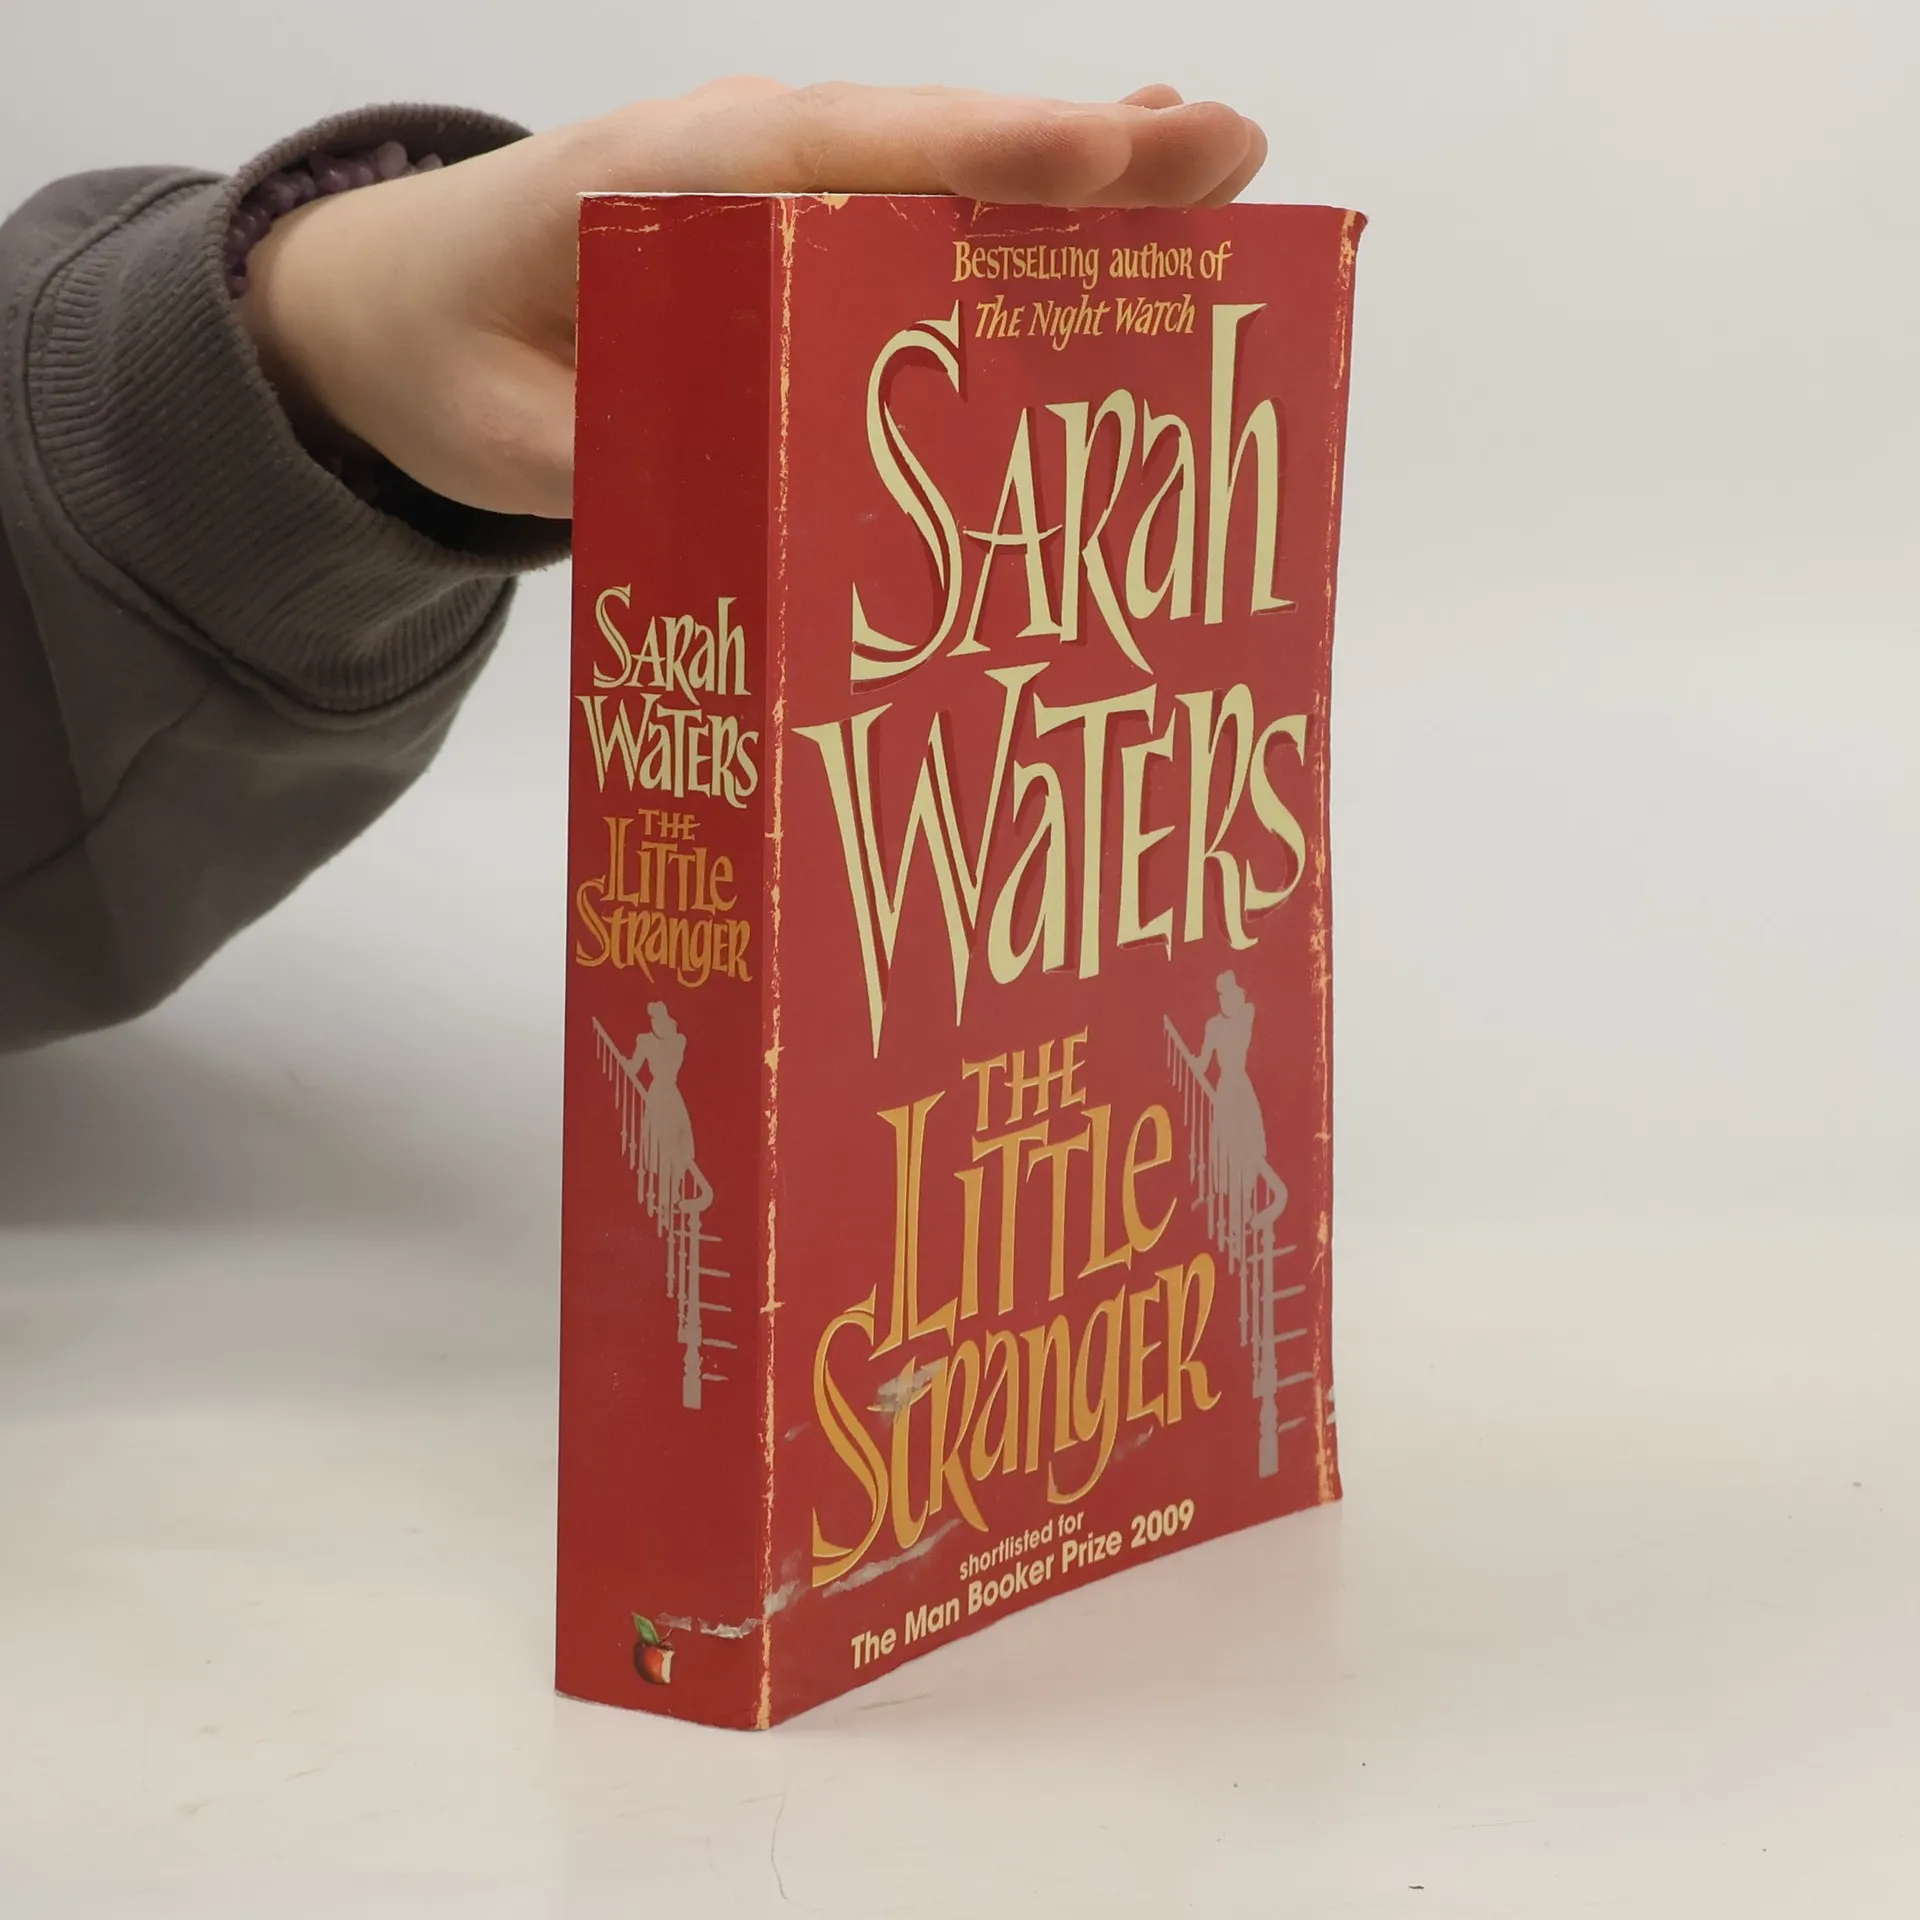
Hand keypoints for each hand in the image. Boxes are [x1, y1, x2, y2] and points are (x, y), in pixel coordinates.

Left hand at [240, 80, 1267, 520]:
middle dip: (1081, 151)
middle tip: (1229, 152)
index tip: (1106, 153)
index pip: (846, 149)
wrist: (393, 308)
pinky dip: (1019, 220)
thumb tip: (725, 506)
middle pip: (933, 142)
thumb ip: (591, 460)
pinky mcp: (795, 238)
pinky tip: (1108, 231)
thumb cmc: (442, 352)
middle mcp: (743, 160)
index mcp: (668, 177)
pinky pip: (920, 215)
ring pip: (944, 171)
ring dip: (1078, 178)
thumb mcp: (487, 431)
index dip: (982, 154)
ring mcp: (779, 192)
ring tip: (1214, 180)